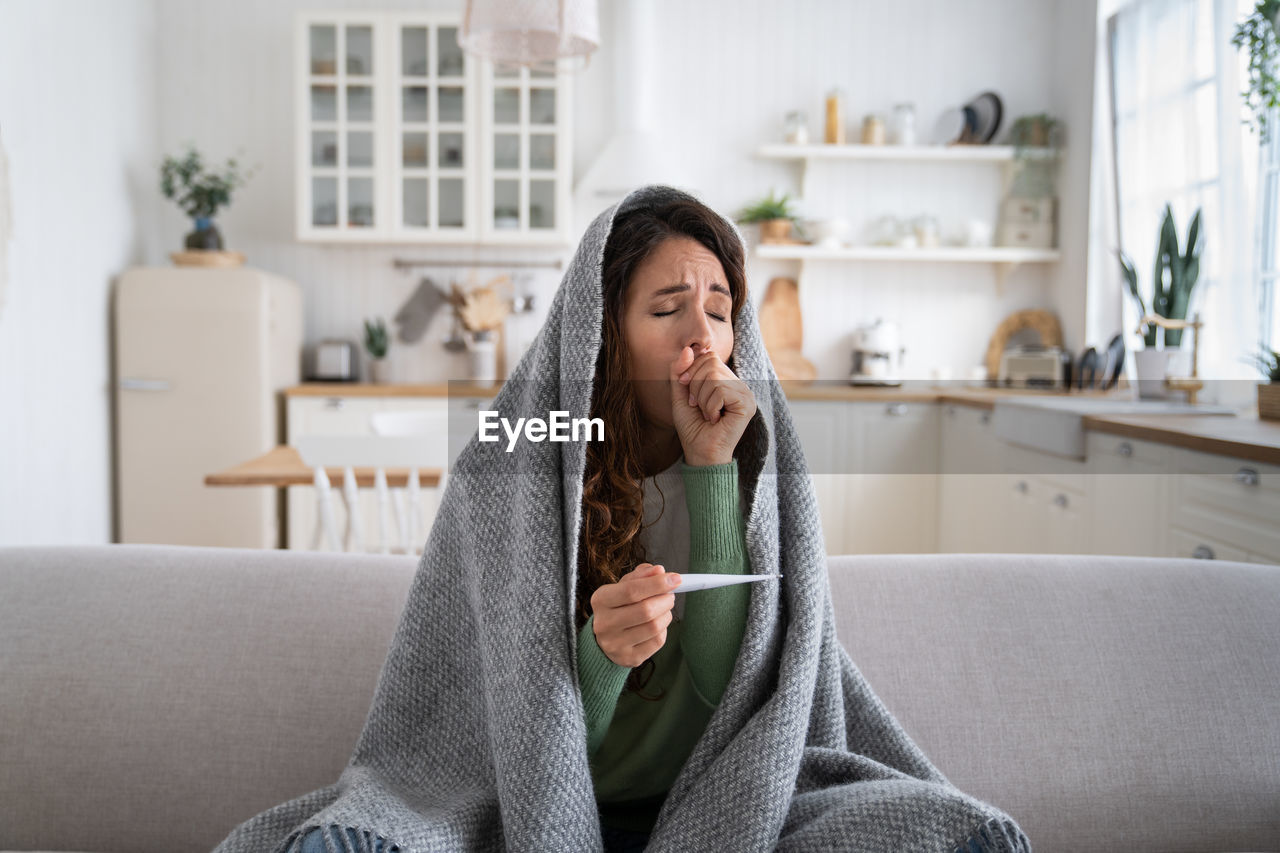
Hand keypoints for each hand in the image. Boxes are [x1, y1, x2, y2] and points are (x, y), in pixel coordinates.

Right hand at [590, 563, 681, 666]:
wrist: (605, 639)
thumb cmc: (618, 607)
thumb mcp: (624, 587)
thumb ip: (641, 576)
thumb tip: (659, 571)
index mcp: (601, 600)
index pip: (631, 590)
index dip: (657, 584)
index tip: (676, 578)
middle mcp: (604, 623)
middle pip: (645, 610)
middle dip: (665, 600)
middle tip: (670, 595)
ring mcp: (615, 643)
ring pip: (654, 626)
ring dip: (666, 614)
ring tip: (664, 608)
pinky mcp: (629, 657)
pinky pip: (657, 641)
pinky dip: (664, 629)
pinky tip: (658, 624)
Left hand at [669, 346, 756, 466]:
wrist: (700, 454)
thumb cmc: (692, 428)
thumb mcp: (680, 395)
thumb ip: (680, 371)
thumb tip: (689, 348)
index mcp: (726, 379)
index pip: (708, 355)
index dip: (691, 369)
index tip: (686, 389)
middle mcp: (738, 383)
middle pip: (711, 362)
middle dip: (695, 385)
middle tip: (697, 405)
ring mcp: (746, 393)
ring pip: (715, 376)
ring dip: (702, 398)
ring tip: (707, 414)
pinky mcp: (747, 403)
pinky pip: (721, 390)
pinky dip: (710, 406)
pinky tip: (715, 419)